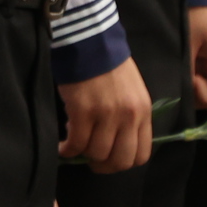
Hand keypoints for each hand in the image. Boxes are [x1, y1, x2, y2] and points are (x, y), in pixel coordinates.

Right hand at [60, 56, 153, 172]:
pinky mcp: (83, 110)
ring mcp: (106, 114)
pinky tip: (63, 146)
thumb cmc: (109, 64)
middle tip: (91, 160)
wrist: (90, 40)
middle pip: (120, 160)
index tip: (109, 159)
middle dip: (103, 166)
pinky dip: (67, 149)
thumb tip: (114, 142)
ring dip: (83, 154)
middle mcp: (128, 116)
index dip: (122, 163)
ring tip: (74, 146)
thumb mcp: (132, 91)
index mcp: (143, 112)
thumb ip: (129, 117)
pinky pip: (76, 143)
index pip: (141, 155)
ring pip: (96, 153)